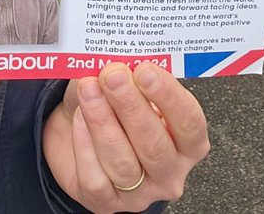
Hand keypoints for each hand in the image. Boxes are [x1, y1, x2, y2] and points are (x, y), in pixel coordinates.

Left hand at [42, 62, 209, 212]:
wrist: (74, 129)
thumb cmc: (112, 105)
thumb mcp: (128, 84)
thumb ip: (130, 74)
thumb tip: (118, 63)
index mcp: (188, 142)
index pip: (189, 122)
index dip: (168, 96)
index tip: (145, 70)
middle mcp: (170, 172)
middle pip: (155, 144)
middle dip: (130, 106)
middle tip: (112, 76)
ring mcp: (140, 193)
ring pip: (123, 162)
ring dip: (102, 121)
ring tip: (88, 89)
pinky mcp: (106, 204)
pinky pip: (95, 178)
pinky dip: (84, 145)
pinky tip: (78, 119)